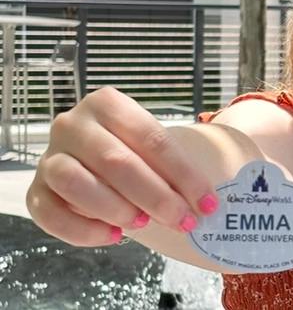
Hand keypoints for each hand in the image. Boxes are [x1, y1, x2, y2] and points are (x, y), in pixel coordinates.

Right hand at [26, 87, 217, 246]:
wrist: (89, 152)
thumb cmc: (131, 148)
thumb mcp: (153, 145)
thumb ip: (173, 167)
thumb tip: (205, 203)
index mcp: (108, 104)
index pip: (153, 139)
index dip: (184, 175)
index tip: (207, 202)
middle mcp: (73, 125)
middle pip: (117, 162)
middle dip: (157, 197)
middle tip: (182, 220)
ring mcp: (50, 156)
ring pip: (77, 184)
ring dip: (117, 209)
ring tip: (142, 224)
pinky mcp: (36, 189)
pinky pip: (51, 214)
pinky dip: (84, 230)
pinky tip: (113, 235)